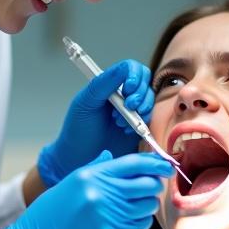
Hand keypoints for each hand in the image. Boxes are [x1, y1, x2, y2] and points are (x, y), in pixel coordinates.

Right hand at [0, 150, 171, 228]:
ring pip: (147, 207)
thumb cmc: (46, 217)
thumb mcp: (67, 185)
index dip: (156, 163)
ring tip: (133, 208)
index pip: (134, 163)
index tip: (165, 166)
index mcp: (90, 176)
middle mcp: (101, 194)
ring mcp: (108, 217)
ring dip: (146, 206)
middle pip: (147, 184)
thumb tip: (111, 157)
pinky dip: (138, 223)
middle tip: (150, 188)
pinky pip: (139, 227)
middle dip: (154, 185)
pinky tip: (125, 223)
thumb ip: (93, 170)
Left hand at [37, 59, 154, 186]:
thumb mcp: (85, 103)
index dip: (134, 76)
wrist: (79, 159)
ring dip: (140, 110)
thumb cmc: (77, 130)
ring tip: (120, 123)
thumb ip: (102, 83)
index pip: (130, 68)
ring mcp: (132, 111)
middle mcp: (122, 95)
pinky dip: (142, 123)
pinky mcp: (139, 128)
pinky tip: (126, 131)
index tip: (127, 89)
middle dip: (140, 94)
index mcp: (108, 84)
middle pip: (144, 82)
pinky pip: (151, 119)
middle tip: (128, 106)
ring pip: (149, 100)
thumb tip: (124, 68)